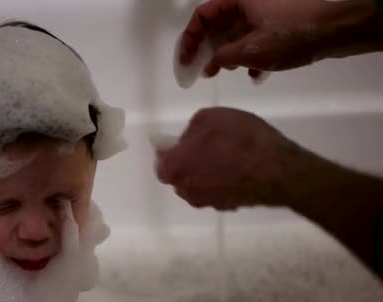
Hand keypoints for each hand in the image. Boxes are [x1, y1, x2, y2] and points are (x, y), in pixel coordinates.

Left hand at [156, 107, 382, 274]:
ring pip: (199, 183)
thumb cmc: (240, 139)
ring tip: (224, 153)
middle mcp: (186, 191)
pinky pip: (219, 190)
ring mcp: (209, 202)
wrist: (280, 171)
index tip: (180, 139)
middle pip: (180, 174)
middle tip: (204, 143)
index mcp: (174, 169)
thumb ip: (188, 130)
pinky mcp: (230, 207)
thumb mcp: (208, 118)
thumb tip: (183, 140)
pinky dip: (223, 179)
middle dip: (187, 160)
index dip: (170, 149)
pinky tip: (239, 167)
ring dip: (205, 170)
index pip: (161, 162)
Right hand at [180, 0, 380, 78]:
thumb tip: (210, 64)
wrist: (336, 29)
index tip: (186, 62)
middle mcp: (248, 4)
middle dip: (208, 49)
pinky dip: (251, 56)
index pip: (202, 16)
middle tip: (202, 72)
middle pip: (218, 25)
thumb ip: (222, 57)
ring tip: (225, 73)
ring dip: (228, 55)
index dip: (189, 39)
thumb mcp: (249, 50)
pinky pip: (256, 39)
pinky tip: (255, 75)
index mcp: (237, 0)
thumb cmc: (289, 35)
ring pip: (237, 34)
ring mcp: (265, 14)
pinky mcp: (279, 26)